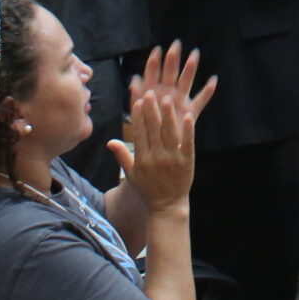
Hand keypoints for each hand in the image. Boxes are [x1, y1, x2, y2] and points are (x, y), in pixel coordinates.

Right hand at [108, 43, 212, 212]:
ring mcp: (172, 160)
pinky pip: (187, 143)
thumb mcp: (131, 174)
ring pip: (169, 134)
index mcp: (142, 160)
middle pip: (153, 131)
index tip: (138, 100)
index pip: (139, 134)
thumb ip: (122, 156)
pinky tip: (187, 115)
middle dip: (152, 111)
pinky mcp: (187, 162)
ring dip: (168, 116)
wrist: (166, 206)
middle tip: (151, 93)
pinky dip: (187, 130)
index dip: (138, 117)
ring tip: (167, 98)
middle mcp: (156, 158)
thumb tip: (110, 141)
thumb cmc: (148, 189)